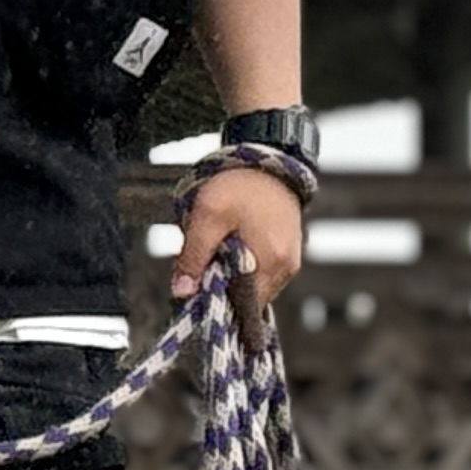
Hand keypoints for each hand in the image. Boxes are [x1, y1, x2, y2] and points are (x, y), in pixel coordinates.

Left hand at [172, 167, 304, 341]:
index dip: (215, 301)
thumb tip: (181, 292)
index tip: (196, 287)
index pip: (241, 306)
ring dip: (231, 277)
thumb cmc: (238, 186)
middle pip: (246, 298)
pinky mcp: (287, 254)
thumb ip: (194, 256)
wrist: (268, 162)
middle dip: (220, 287)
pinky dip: (243, 268)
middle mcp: (285, 269)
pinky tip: (231, 248)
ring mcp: (289, 263)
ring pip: (252, 286)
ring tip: (217, 250)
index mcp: (270, 263)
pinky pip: (261, 274)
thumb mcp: (207, 217)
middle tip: (202, 262)